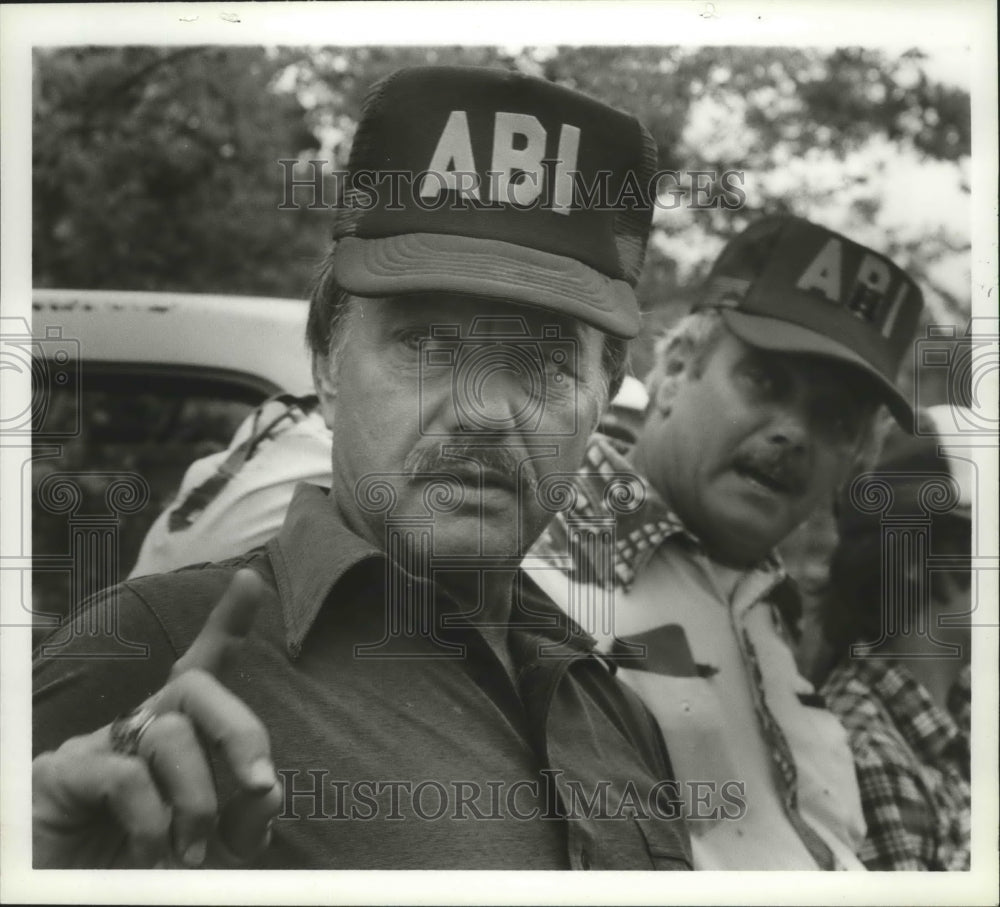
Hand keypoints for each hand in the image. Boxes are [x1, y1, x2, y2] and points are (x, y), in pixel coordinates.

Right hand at [32, 569, 282, 868]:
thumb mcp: (212, 851)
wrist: (72, 900)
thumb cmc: (143, 871)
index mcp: (174, 739)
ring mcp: (97, 746)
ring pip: (169, 732)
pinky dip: (152, 820)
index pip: (203, 668)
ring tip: (192, 851)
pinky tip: (151, 855)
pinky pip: (124, 776)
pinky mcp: (62, 775)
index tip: (252, 581)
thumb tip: (268, 789)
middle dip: (240, 731)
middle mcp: (137, 730)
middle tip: (258, 786)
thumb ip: (242, 821)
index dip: (227, 624)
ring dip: (197, 797)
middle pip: (196, 687)